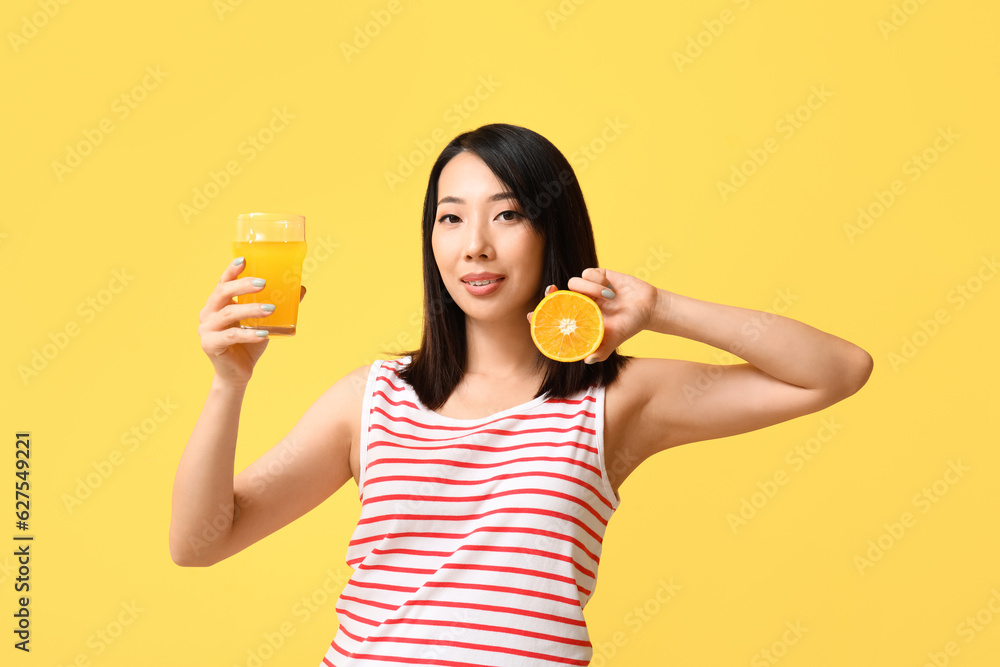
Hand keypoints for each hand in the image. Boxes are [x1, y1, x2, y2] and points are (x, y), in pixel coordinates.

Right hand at [197, 258, 306, 385]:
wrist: (238, 373)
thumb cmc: (249, 343)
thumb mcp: (264, 322)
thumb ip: (278, 305)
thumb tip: (301, 288)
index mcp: (217, 303)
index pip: (223, 282)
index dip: (231, 270)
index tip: (244, 260)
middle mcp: (208, 313)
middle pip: (222, 293)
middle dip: (243, 285)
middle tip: (264, 283)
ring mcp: (206, 329)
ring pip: (228, 313)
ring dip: (251, 309)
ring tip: (271, 308)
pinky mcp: (210, 345)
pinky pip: (231, 336)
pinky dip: (249, 334)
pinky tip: (264, 333)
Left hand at [527, 267, 659, 363]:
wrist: (648, 307)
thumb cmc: (629, 325)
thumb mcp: (615, 339)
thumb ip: (602, 350)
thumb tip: (587, 360)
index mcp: (579, 318)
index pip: (555, 316)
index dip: (541, 315)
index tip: (531, 316)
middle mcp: (580, 303)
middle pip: (556, 296)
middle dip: (550, 294)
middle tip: (550, 292)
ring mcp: (587, 288)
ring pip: (573, 283)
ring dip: (589, 289)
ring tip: (607, 298)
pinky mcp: (597, 275)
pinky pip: (587, 273)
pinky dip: (597, 282)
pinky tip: (610, 290)